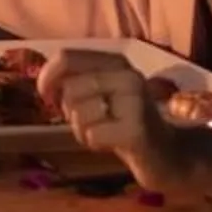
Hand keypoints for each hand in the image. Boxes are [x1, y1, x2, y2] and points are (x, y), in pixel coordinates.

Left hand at [38, 48, 208, 194]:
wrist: (168, 154)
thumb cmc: (125, 123)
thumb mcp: (102, 94)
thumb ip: (76, 82)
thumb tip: (44, 83)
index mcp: (117, 62)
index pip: (67, 57)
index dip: (48, 76)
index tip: (46, 95)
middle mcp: (128, 76)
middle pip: (70, 89)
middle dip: (70, 111)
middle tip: (90, 122)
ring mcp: (135, 102)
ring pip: (79, 113)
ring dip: (83, 130)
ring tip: (104, 132)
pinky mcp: (136, 130)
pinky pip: (92, 134)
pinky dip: (95, 143)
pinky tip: (112, 144)